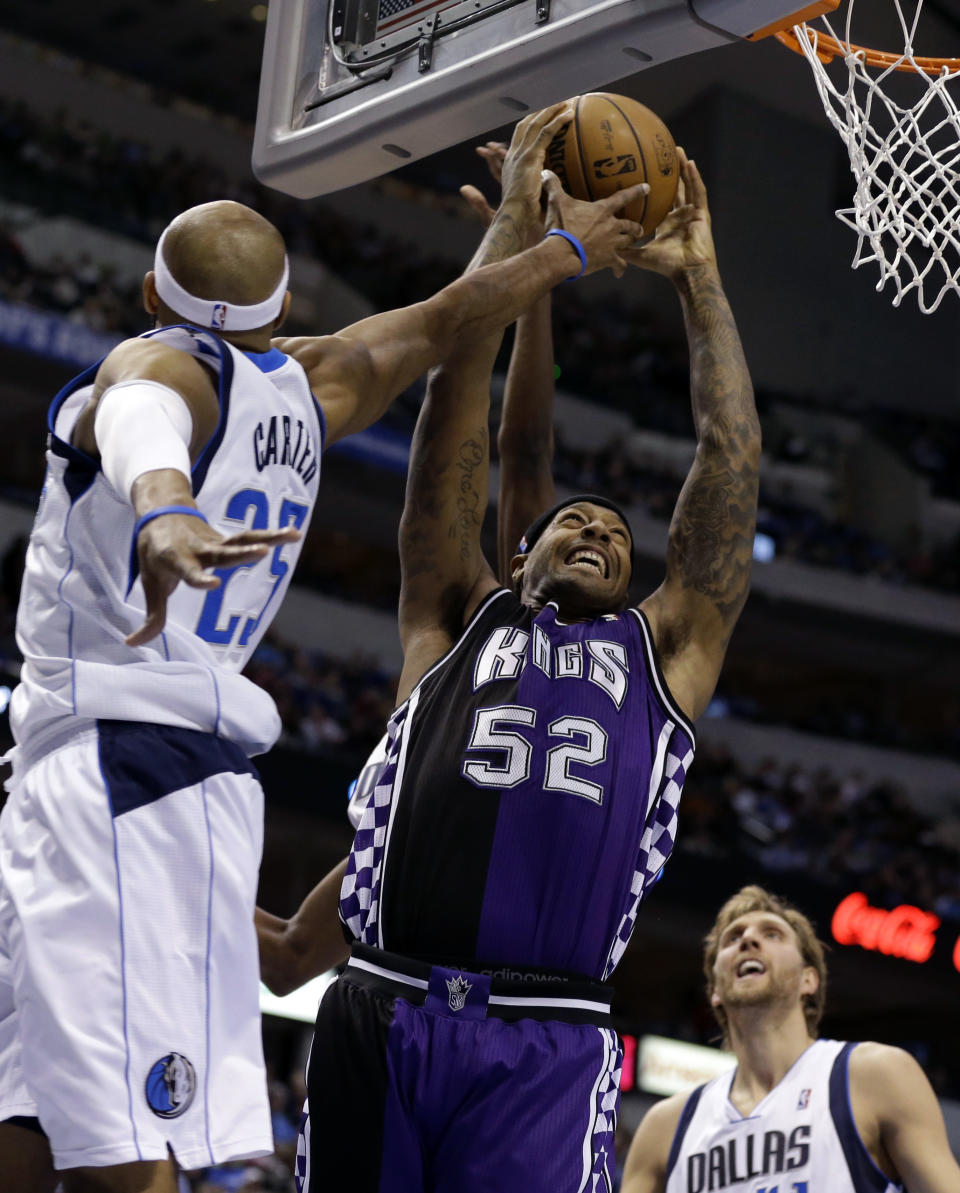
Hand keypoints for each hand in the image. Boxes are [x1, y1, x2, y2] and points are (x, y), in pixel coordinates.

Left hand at [127, 512, 300, 645]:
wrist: (160, 513)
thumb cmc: (155, 553)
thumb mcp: (149, 583)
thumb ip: (151, 615)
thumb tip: (133, 642)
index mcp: (176, 560)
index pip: (189, 572)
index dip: (200, 578)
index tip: (214, 584)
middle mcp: (199, 549)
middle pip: (223, 553)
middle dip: (242, 553)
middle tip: (262, 551)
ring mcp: (215, 542)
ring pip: (242, 539)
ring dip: (267, 538)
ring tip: (291, 535)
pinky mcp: (227, 538)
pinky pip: (251, 537)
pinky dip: (272, 535)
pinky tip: (295, 533)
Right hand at [461, 103, 575, 238]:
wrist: (515, 218)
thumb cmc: (522, 217)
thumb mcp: (530, 200)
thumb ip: (538, 190)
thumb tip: (548, 188)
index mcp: (511, 164)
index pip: (519, 136)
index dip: (530, 124)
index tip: (544, 116)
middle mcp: (514, 155)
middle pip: (526, 124)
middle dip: (541, 111)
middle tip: (558, 103)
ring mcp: (521, 154)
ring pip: (536, 124)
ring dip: (551, 110)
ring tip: (567, 102)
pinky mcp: (530, 157)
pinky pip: (546, 133)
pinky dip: (557, 121)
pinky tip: (570, 114)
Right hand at [542, 173, 646, 277]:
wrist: (562, 253)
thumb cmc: (561, 226)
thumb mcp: (556, 203)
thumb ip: (553, 186)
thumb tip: (545, 171)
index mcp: (602, 211)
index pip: (624, 197)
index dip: (636, 191)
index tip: (648, 188)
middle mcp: (612, 226)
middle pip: (630, 225)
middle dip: (636, 227)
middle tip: (639, 229)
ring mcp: (612, 244)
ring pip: (628, 243)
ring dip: (631, 243)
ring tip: (631, 244)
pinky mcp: (608, 259)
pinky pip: (620, 264)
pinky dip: (620, 268)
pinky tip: (619, 272)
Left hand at [624, 149, 717, 278]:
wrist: (687, 271)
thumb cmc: (667, 266)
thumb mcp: (642, 255)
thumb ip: (627, 250)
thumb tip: (608, 248)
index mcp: (667, 223)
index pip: (662, 201)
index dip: (657, 188)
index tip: (647, 174)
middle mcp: (680, 216)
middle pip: (676, 189)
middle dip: (671, 172)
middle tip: (665, 154)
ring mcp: (692, 213)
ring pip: (689, 185)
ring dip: (684, 168)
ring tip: (678, 151)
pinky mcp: (702, 213)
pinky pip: (698, 192)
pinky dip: (695, 178)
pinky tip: (690, 164)